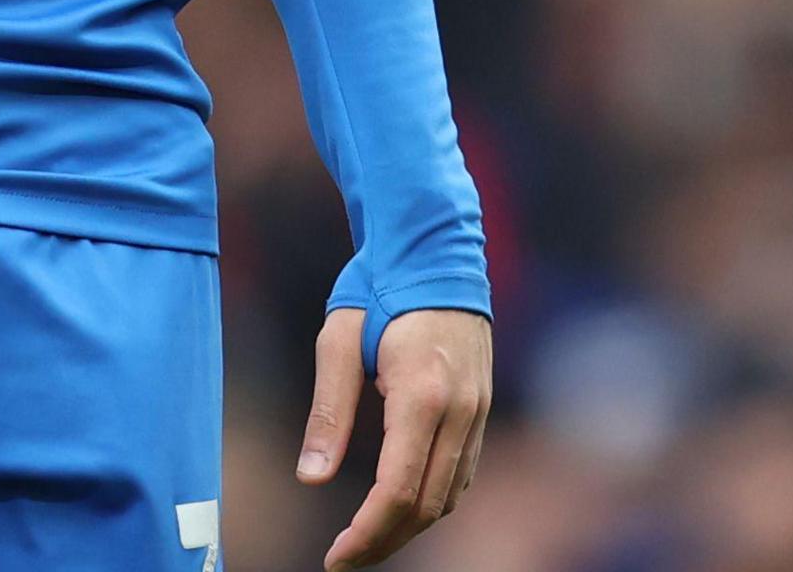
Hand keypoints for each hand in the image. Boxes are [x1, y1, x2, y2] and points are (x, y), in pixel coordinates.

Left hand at [301, 307, 491, 567]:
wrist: (435, 251)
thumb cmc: (378, 288)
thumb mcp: (338, 340)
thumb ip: (328, 413)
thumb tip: (310, 476)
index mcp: (423, 395)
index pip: (399, 489)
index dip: (368, 532)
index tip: (336, 557)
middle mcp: (461, 412)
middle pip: (429, 505)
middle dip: (386, 540)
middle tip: (344, 559)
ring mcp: (479, 412)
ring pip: (451, 496)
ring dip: (411, 527)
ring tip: (366, 541)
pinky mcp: (482, 409)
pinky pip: (462, 474)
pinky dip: (433, 500)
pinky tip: (400, 507)